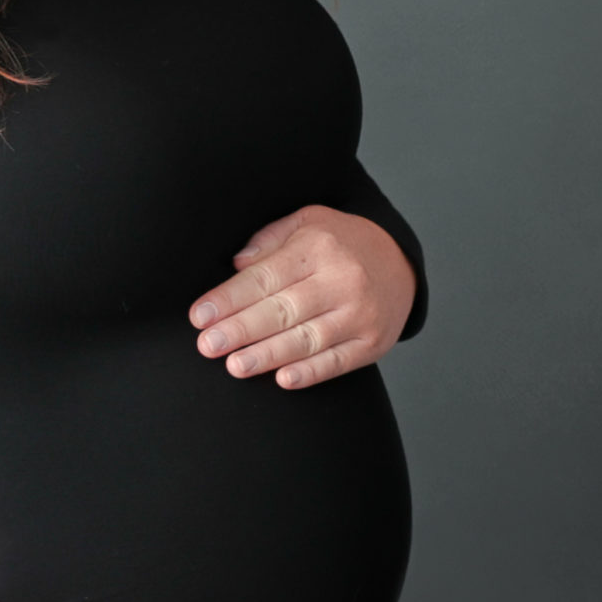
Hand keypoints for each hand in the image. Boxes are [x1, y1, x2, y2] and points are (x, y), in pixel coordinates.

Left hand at [187, 204, 416, 389]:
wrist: (400, 261)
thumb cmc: (341, 243)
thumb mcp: (307, 222)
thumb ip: (269, 239)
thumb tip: (236, 264)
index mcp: (318, 247)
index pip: (265, 277)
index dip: (230, 298)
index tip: (200, 316)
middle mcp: (342, 280)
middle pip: (283, 310)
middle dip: (240, 330)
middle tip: (208, 345)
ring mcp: (360, 314)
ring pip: (307, 339)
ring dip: (268, 355)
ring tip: (235, 366)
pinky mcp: (373, 343)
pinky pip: (338, 361)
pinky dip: (310, 373)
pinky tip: (282, 379)